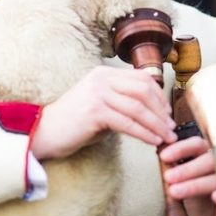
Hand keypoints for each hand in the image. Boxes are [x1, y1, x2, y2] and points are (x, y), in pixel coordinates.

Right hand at [31, 66, 176, 159]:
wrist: (45, 133)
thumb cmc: (74, 123)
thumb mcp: (100, 104)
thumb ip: (121, 102)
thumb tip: (152, 111)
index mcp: (103, 74)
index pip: (141, 79)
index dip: (159, 96)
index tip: (167, 114)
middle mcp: (101, 79)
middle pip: (143, 90)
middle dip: (161, 111)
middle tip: (171, 128)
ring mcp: (97, 93)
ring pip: (138, 107)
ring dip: (157, 125)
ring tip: (167, 138)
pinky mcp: (95, 111)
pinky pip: (128, 123)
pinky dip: (144, 133)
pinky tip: (153, 141)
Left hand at [161, 136, 215, 215]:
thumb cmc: (203, 203)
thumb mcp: (186, 187)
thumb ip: (178, 175)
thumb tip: (162, 162)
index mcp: (210, 157)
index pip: (197, 145)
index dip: (180, 148)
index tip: (164, 156)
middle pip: (209, 158)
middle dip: (187, 168)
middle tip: (168, 177)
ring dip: (196, 183)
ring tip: (175, 191)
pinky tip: (214, 197)